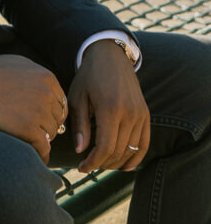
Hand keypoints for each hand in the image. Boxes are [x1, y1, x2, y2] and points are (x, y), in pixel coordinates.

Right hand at [0, 55, 66, 163]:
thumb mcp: (20, 65)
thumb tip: (50, 94)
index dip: (51, 113)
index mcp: (48, 78)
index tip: (40, 120)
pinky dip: (40, 154)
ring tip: (27, 139)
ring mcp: (39, 112)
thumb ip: (39, 78)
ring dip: (41, 138)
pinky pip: (43, 148)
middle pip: (57, 120)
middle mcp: (47, 94)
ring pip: (51, 134)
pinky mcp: (28, 129)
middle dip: (46, 125)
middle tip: (32, 131)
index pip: (61, 104)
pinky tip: (34, 155)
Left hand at [68, 40, 149, 171]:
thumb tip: (80, 151)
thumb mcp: (77, 97)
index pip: (105, 148)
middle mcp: (129, 114)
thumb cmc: (89, 76)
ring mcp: (140, 115)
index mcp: (110, 109)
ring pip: (131, 151)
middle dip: (102, 164)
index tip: (81, 167)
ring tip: (101, 163)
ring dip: (116, 162)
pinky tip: (125, 166)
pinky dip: (136, 158)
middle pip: (118, 152)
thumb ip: (80, 125)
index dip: (93, 162)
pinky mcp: (146, 114)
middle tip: (88, 165)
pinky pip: (145, 143)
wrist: (110, 56)